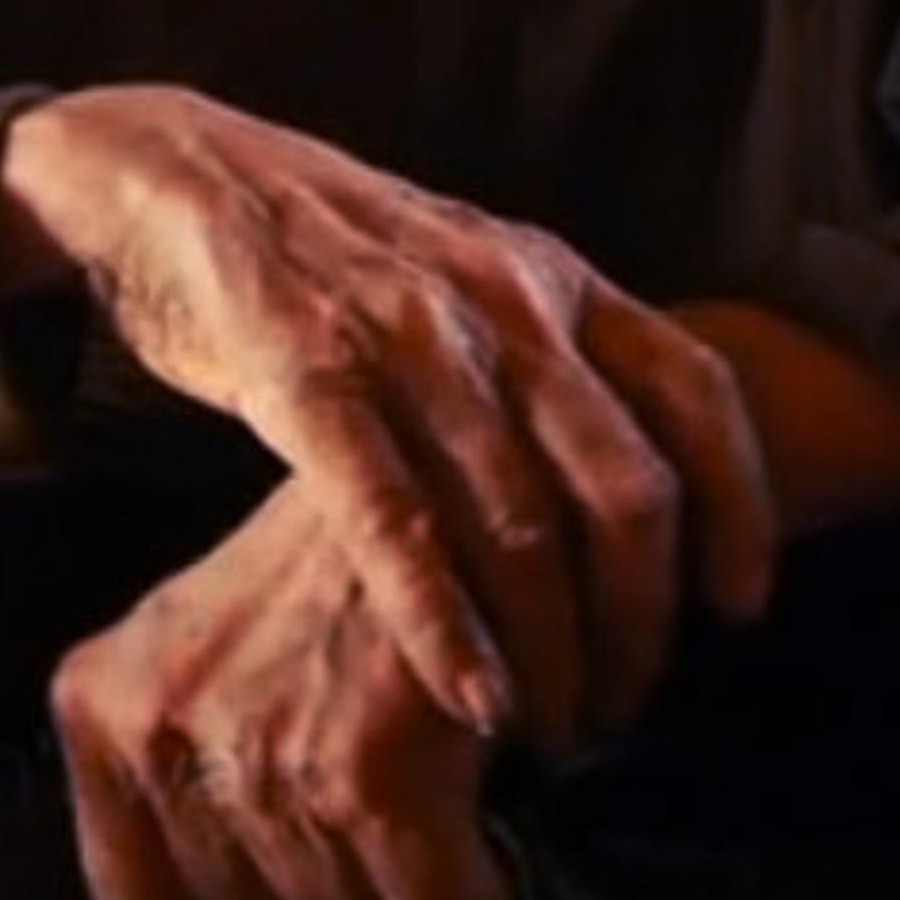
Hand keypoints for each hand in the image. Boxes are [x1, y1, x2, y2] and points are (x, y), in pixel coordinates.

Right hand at [0, 87, 773, 744]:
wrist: (161, 167)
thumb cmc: (316, 248)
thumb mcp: (458, 270)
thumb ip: (540, 358)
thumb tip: (615, 484)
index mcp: (548, 273)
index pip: (695, 394)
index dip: (738, 511)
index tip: (736, 610)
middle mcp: (498, 299)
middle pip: (623, 487)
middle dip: (639, 621)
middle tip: (621, 710)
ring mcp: (403, 335)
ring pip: (519, 519)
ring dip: (549, 646)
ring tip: (548, 731)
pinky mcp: (302, 372)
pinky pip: (395, 516)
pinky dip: (443, 619)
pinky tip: (472, 696)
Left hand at [56, 479, 503, 899]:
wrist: (451, 476)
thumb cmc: (335, 575)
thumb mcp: (214, 658)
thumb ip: (186, 782)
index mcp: (99, 706)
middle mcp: (156, 731)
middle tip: (372, 867)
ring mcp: (254, 754)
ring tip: (424, 843)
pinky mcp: (360, 775)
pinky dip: (469, 896)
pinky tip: (476, 850)